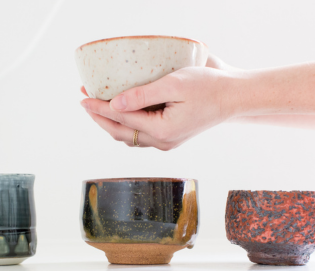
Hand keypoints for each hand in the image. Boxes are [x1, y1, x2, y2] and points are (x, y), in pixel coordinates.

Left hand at [80, 57, 244, 150]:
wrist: (232, 98)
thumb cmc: (208, 88)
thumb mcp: (174, 85)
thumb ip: (142, 96)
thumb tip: (114, 104)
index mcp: (161, 130)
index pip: (121, 119)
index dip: (99, 108)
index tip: (82, 97)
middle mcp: (162, 142)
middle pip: (121, 133)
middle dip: (100, 117)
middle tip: (84, 101)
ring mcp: (167, 143)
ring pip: (129, 137)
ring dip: (111, 123)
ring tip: (97, 107)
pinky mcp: (171, 138)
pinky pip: (140, 137)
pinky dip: (126, 126)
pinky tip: (121, 115)